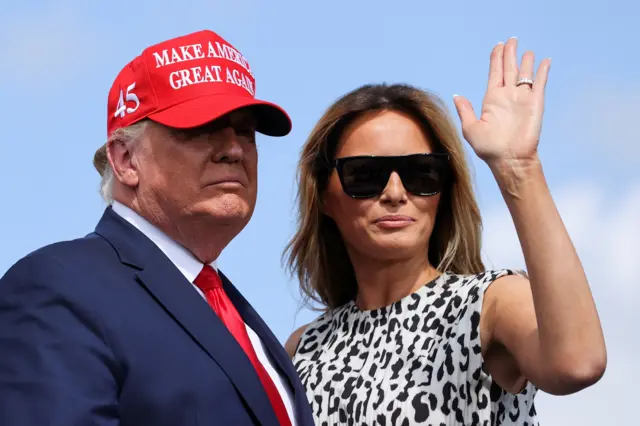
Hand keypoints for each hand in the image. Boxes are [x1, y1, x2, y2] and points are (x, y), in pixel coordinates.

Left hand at [453, 38, 550, 168]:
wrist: (509, 160)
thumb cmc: (489, 149)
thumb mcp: (471, 128)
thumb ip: (465, 110)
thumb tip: (457, 95)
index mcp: (492, 99)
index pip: (494, 73)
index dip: (496, 58)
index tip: (498, 46)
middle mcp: (507, 96)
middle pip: (509, 68)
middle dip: (510, 53)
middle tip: (512, 40)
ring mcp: (522, 99)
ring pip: (524, 74)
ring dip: (526, 61)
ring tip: (526, 50)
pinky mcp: (536, 103)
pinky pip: (540, 83)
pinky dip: (542, 71)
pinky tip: (545, 61)